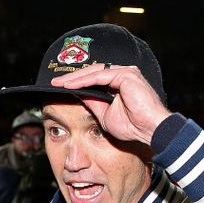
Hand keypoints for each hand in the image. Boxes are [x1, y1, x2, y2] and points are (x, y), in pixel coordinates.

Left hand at [51, 64, 170, 144]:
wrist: (149, 130)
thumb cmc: (132, 126)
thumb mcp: (104, 115)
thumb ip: (93, 103)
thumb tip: (77, 95)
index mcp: (119, 83)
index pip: (93, 78)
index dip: (76, 82)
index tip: (59, 87)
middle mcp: (123, 74)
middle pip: (92, 72)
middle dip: (72, 77)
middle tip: (54, 82)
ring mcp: (125, 72)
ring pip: (94, 72)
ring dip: (74, 77)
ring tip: (59, 83)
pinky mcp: (126, 75)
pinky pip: (99, 75)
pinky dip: (83, 80)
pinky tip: (70, 85)